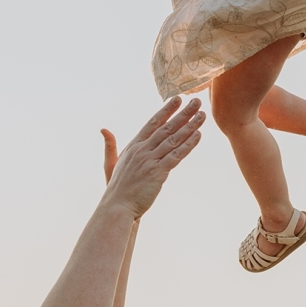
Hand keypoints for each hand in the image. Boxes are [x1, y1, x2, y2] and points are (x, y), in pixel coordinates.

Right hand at [104, 97, 203, 219]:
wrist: (117, 207)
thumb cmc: (116, 189)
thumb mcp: (110, 164)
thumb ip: (110, 146)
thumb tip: (104, 129)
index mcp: (133, 146)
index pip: (152, 123)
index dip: (166, 110)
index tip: (177, 99)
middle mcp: (142, 150)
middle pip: (166, 127)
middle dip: (183, 113)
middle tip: (196, 101)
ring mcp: (150, 160)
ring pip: (173, 139)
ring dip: (190, 126)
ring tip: (202, 115)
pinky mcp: (157, 172)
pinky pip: (176, 156)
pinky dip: (188, 145)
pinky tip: (198, 135)